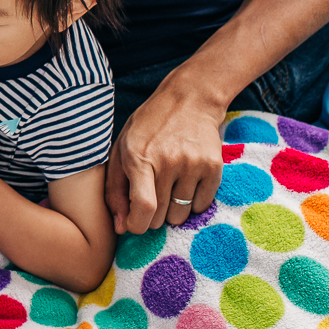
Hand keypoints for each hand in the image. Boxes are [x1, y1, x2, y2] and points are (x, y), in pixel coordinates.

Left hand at [107, 77, 224, 233]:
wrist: (189, 100)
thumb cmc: (147, 128)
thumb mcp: (120, 150)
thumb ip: (115, 190)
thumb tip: (121, 229)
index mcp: (139, 158)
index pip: (144, 207)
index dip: (137, 225)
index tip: (135, 224)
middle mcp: (167, 162)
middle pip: (160, 216)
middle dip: (152, 217)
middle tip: (151, 199)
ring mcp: (193, 164)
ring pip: (181, 214)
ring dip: (172, 211)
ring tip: (167, 189)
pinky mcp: (213, 167)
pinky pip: (202, 205)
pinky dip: (192, 203)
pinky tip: (185, 183)